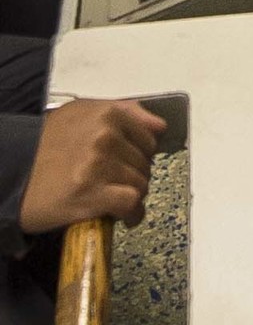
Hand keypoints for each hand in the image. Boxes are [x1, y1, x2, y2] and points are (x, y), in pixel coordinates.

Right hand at [19, 98, 164, 233]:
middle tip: (117, 186)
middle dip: (136, 176)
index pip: (150, 137)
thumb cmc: (47, 145)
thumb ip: (125, 112)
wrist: (12, 173)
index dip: (142, 155)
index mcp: (108, 113)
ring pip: (140, 183)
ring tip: (117, 200)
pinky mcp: (90, 193)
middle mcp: (106, 135)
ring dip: (133, 196)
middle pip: (145, 163)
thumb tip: (159, 127)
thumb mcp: (83, 114)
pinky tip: (126, 217)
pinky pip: (130, 203)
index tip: (131, 165)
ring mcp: (99, 164)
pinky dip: (133, 214)